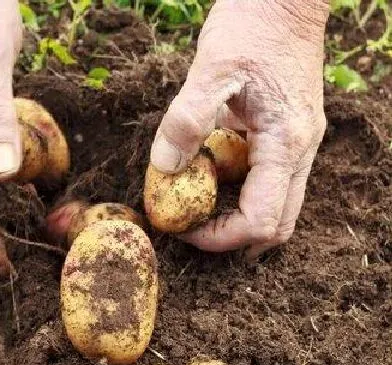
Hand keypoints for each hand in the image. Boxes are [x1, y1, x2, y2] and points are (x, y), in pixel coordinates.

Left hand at [150, 0, 328, 258]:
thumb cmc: (252, 26)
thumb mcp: (210, 69)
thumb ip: (186, 121)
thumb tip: (164, 170)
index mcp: (286, 143)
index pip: (261, 220)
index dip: (220, 236)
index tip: (181, 226)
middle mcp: (300, 151)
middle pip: (275, 224)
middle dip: (230, 235)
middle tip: (188, 223)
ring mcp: (298, 144)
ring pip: (273, 204)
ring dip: (234, 213)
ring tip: (193, 199)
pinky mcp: (287, 134)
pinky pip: (267, 179)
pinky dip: (237, 188)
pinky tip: (207, 170)